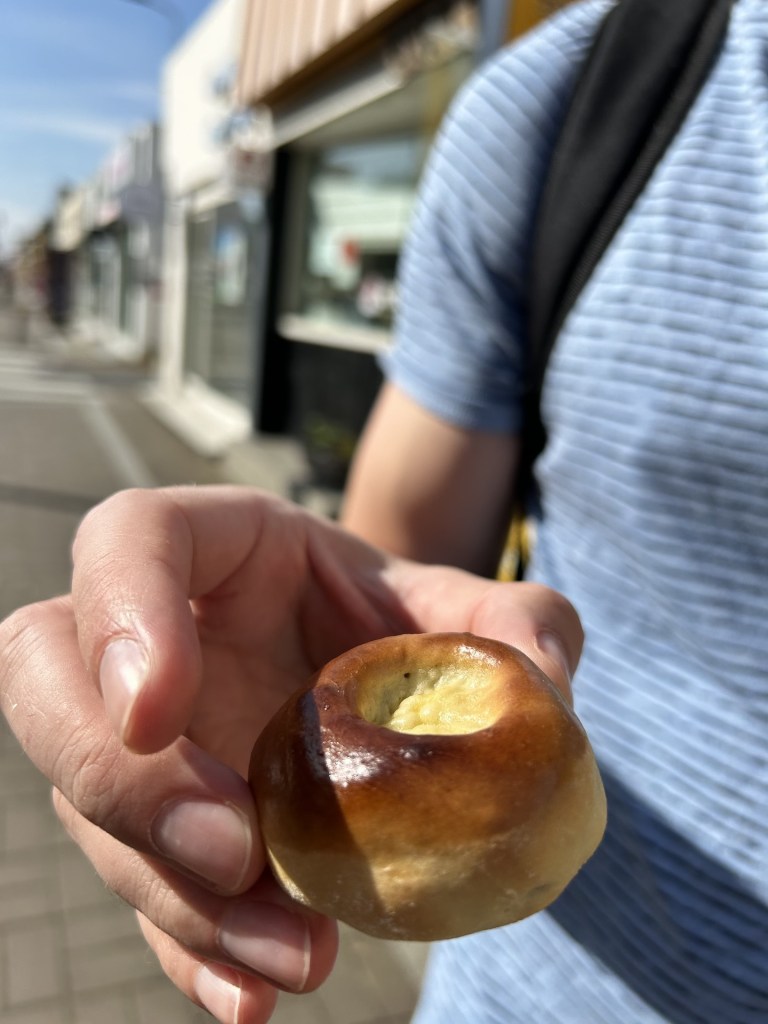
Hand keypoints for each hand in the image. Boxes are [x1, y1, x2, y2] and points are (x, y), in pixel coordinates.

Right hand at [0, 486, 581, 1023]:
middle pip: (47, 681)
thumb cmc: (406, 623)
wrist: (384, 692)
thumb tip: (544, 676)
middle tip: (233, 848)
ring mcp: (146, 738)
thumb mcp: (464, 607)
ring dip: (178, 897)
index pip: (126, 538)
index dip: (120, 613)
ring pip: (92, 812)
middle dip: (122, 779)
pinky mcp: (161, 826)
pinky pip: (143, 891)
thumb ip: (512, 620)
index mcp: (218, 548)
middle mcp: (154, 639)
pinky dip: (189, 950)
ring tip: (301, 950)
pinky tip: (252, 994)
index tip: (160, 709)